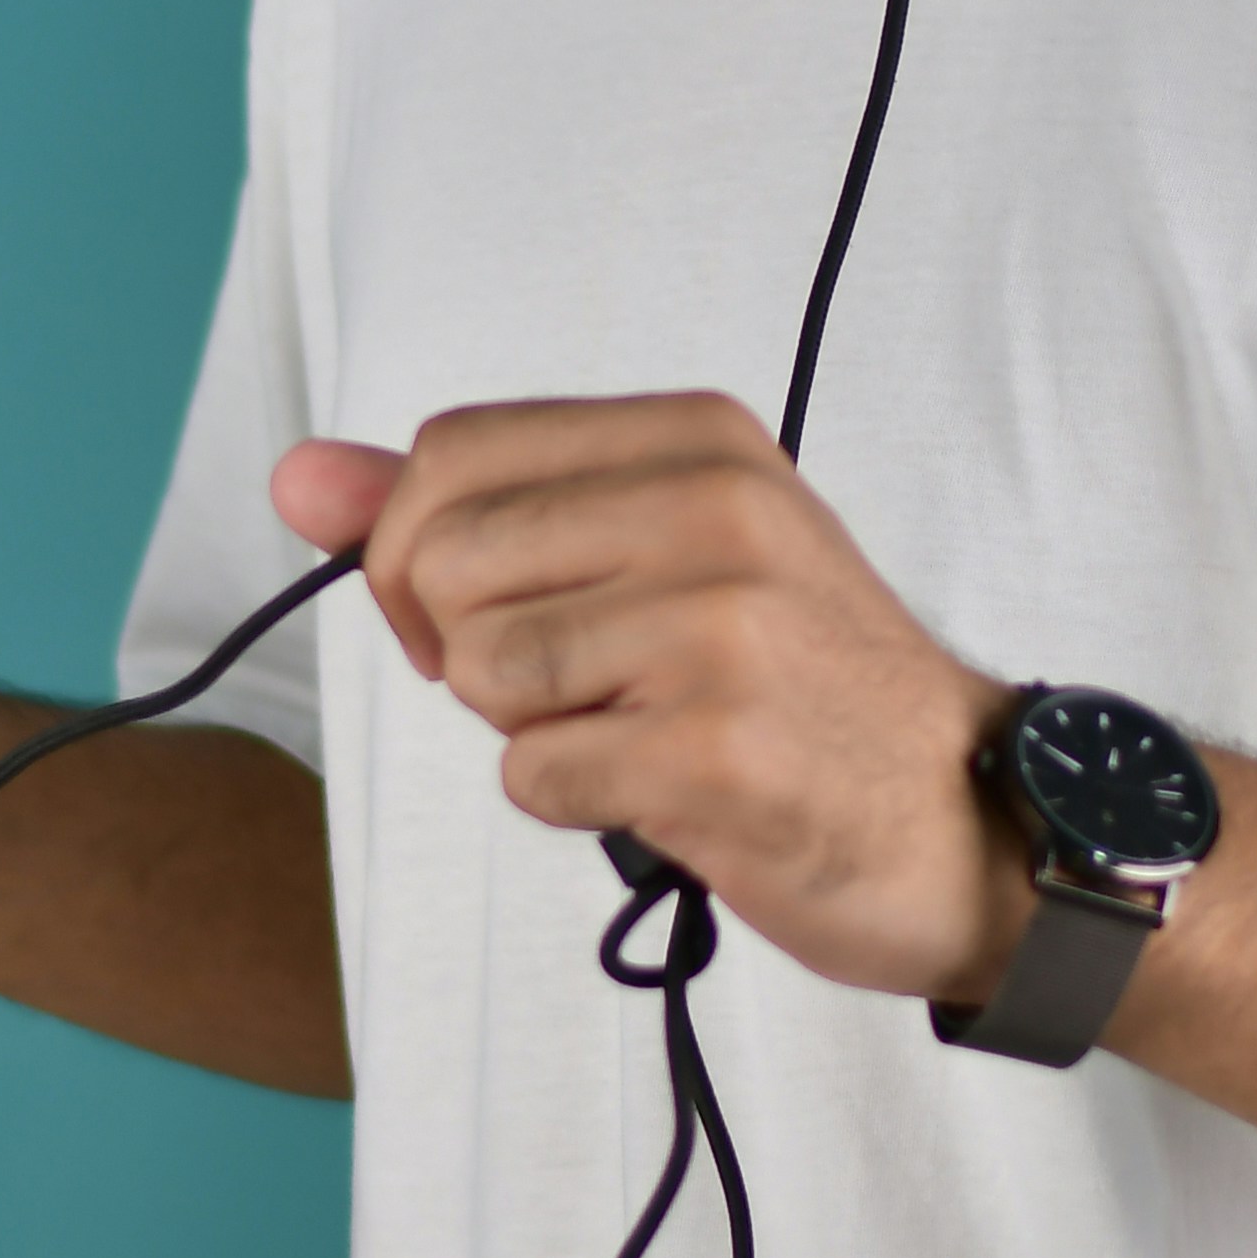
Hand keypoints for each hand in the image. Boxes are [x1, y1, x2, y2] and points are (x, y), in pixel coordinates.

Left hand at [271, 397, 1026, 1004]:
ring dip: (534, 731)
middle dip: (475, 650)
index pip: (449, 456)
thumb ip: (466, 508)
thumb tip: (293, 476)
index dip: (424, 554)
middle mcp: (715, 509)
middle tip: (589, 688)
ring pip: (481, 671)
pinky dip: (575, 802)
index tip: (496, 610)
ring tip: (644, 732)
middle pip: (445, 564)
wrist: (962, 819)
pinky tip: (672, 789)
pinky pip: (532, 776)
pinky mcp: (718, 751)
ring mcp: (722, 629)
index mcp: (699, 438)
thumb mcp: (654, 552)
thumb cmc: (793, 685)